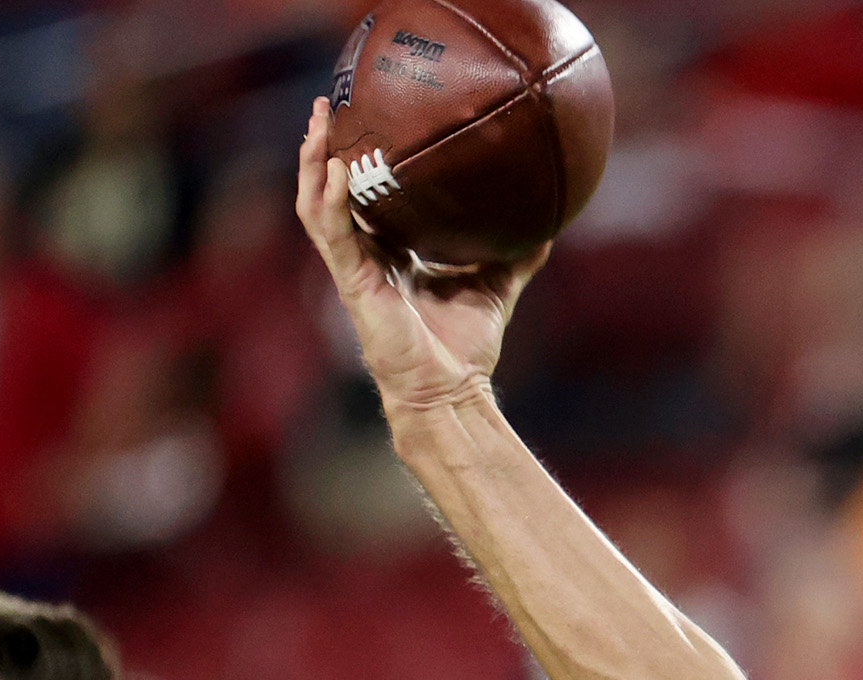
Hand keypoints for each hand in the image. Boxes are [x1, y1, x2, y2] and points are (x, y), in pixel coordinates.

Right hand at [293, 97, 547, 418]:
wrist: (450, 390)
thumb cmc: (464, 348)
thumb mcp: (495, 288)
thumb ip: (516, 258)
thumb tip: (550, 229)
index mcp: (389, 254)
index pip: (364, 198)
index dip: (358, 162)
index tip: (362, 120)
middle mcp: (365, 256)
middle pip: (330, 192)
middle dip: (322, 149)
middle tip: (325, 106)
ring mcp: (353, 269)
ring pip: (318, 206)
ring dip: (312, 163)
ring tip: (317, 123)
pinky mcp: (352, 283)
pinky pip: (331, 232)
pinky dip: (328, 199)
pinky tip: (334, 167)